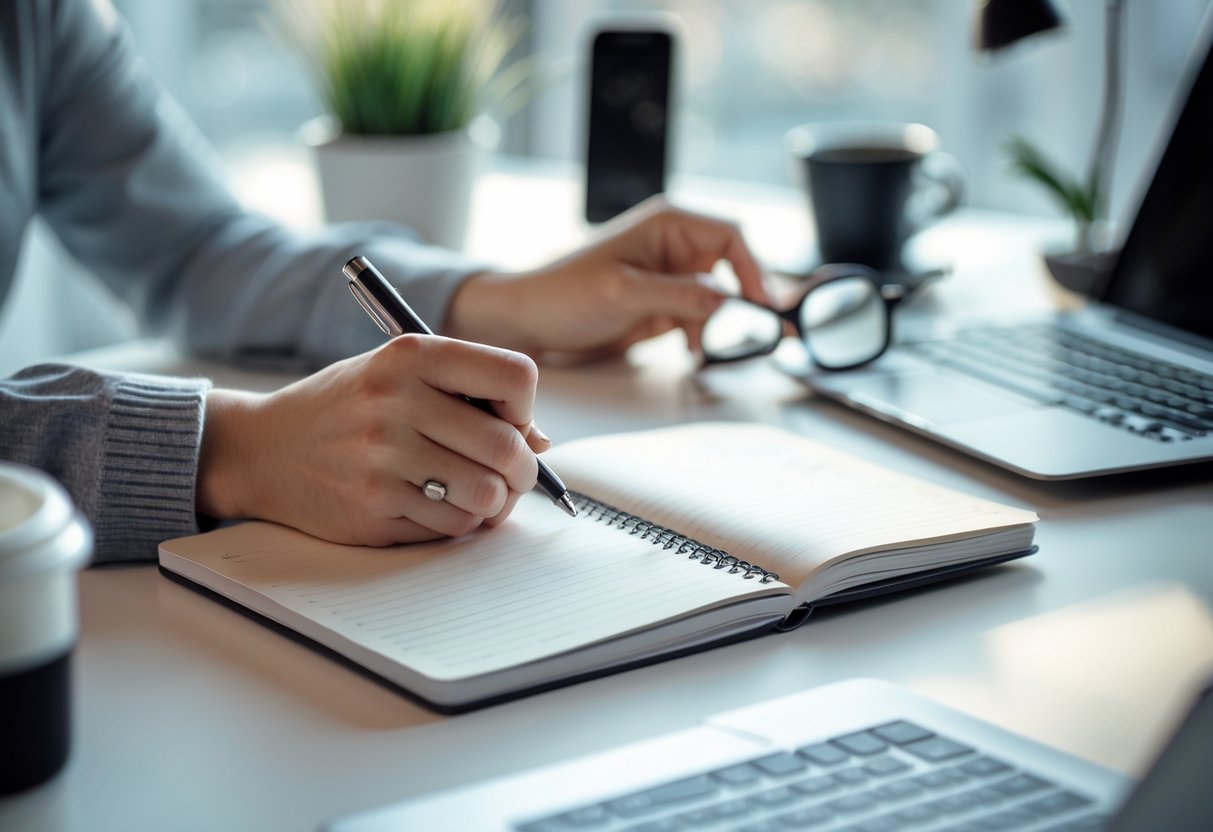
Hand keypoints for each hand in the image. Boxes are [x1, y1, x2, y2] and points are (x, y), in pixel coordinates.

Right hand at [196, 335, 547, 545]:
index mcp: (411, 357)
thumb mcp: (399, 374)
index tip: (512, 422)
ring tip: (476, 492)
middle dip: (523, 470)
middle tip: (512, 474)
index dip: (526, 407)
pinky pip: (451, 527)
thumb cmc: (347, 407)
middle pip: (507, 448)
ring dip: (494, 502)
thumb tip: (539, 443)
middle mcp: (396, 404)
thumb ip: (468, 394)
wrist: (262, 449)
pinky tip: (438, 504)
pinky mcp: (372, 510)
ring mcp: (382, 461)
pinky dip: (458, 523)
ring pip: (486, 496)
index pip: (514, 376)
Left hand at [445, 197, 768, 362]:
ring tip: (706, 345)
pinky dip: (701, 335)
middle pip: (731, 266)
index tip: (762, 304)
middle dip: (742, 298)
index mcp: (667, 224)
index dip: (753, 268)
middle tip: (762, 329)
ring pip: (717, 297)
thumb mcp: (624, 292)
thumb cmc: (564, 292)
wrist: (529, 321)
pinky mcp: (660, 306)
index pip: (730, 237)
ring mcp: (668, 278)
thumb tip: (726, 299)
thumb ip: (679, 294)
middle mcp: (673, 246)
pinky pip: (698, 318)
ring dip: (718, 322)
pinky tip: (691, 350)